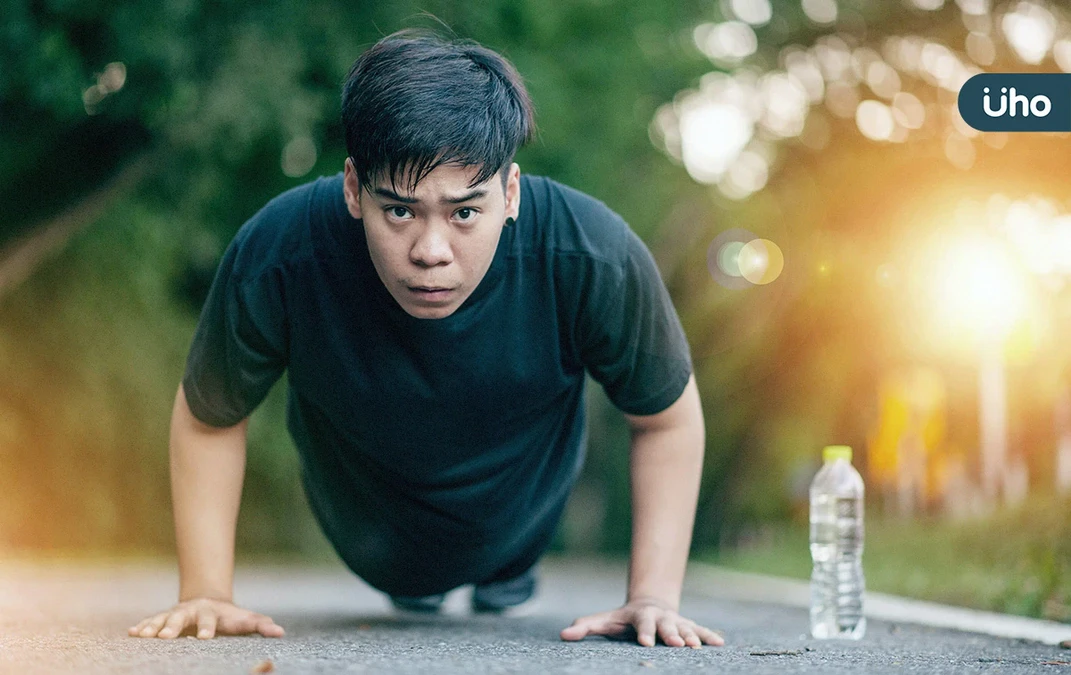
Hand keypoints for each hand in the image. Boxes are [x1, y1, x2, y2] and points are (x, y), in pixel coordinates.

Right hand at [128, 597, 284, 638]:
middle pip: (181, 617)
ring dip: (153, 626)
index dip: (208, 628)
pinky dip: (141, 626)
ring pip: (162, 618)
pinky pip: (150, 621)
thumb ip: (261, 625)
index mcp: (212, 612)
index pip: (210, 621)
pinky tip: (131, 633)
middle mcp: (192, 610)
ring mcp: (176, 613)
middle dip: (173, 626)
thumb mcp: (246, 619)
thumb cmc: (231, 617)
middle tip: (166, 637)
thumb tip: (281, 632)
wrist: (210, 601)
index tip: (205, 638)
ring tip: (142, 635)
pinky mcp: (163, 618)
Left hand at [560, 597, 723, 647]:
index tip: (646, 643)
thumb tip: (564, 634)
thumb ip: (586, 626)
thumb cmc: (623, 618)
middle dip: (672, 634)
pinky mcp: (687, 626)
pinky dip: (709, 636)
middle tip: (678, 644)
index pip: (641, 624)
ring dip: (692, 637)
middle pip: (666, 625)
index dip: (644, 633)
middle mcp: (660, 617)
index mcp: (639, 616)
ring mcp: (675, 621)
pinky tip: (720, 644)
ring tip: (698, 647)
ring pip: (685, 628)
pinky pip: (700, 630)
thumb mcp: (604, 620)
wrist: (649, 603)